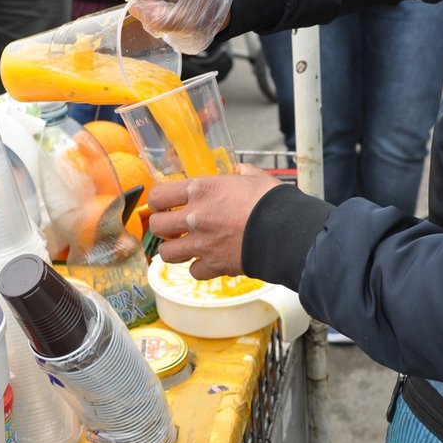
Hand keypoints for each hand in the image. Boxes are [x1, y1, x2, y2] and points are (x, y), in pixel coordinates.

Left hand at [147, 164, 282, 279]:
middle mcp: (194, 217)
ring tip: (184, 247)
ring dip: (174, 250)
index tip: (162, 205)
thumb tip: (240, 170)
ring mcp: (201, 244)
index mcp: (201, 190)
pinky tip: (209, 261)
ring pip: (167, 254)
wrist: (285, 231)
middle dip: (162, 227)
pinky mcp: (214, 265)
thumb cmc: (271, 201)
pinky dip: (200, 268)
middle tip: (172, 228)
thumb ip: (242, 173)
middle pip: (156, 226)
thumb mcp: (255, 177)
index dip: (157, 201)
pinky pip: (194, 272)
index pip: (159, 195)